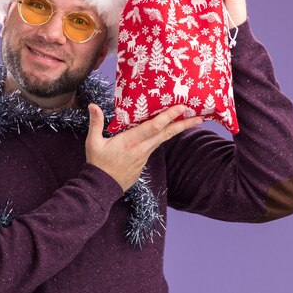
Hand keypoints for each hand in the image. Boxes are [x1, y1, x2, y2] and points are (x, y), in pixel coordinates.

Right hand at [86, 104, 201, 191]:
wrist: (102, 187)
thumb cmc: (98, 164)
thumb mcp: (93, 143)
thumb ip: (96, 123)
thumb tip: (92, 105)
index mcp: (131, 140)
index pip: (154, 126)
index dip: (169, 116)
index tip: (181, 107)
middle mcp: (142, 148)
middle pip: (167, 134)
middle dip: (184, 124)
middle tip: (200, 116)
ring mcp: (144, 156)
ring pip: (163, 139)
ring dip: (177, 129)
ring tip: (189, 121)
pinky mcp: (144, 161)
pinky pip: (155, 146)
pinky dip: (163, 137)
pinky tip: (166, 131)